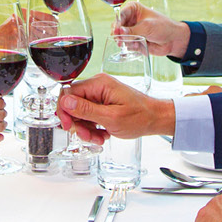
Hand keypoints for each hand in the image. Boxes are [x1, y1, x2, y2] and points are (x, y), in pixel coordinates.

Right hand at [57, 73, 173, 142]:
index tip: (69, 126)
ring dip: (86, 129)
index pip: (68, 92)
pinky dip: (93, 128)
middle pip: (73, 104)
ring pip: (80, 113)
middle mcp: (98, 87)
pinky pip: (89, 116)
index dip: (65, 111)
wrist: (156, 119)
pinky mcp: (103, 104)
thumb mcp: (111, 117)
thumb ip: (86, 110)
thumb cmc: (140, 117)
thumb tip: (65, 102)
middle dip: (78, 123)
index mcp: (99, 84)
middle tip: (87, 136)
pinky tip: (103, 134)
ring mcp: (100, 95)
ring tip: (98, 138)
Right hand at [114, 1, 189, 58]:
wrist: (173, 40)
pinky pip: (126, 45)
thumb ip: (132, 30)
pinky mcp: (133, 41)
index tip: (117, 30)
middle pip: (117, 26)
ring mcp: (131, 31)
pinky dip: (131, 46)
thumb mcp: (147, 26)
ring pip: (120, 37)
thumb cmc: (163, 27)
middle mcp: (130, 19)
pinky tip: (139, 45)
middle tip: (120, 40)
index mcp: (133, 9)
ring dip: (126, 41)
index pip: (120, 14)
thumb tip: (119, 32)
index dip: (117, 23)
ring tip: (136, 43)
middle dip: (118, 34)